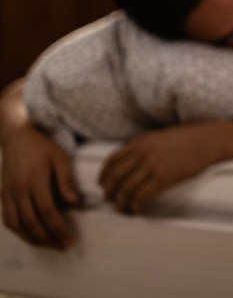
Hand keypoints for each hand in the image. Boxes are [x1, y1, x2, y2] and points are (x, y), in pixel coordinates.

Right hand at [1, 124, 78, 248]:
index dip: (58, 229)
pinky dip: (20, 232)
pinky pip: (8, 220)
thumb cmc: (43, 147)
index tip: (69, 240)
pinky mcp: (3, 196)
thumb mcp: (61, 158)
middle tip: (63, 247)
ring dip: (33, 239)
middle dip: (48, 238)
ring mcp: (8, 194)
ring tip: (50, 245)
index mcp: (35, 180)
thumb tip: (74, 203)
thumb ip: (67, 181)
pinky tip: (33, 236)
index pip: (47, 212)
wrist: (17, 136)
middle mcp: (18, 190)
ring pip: (17, 225)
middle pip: (32, 222)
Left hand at [99, 123, 225, 213]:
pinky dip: (136, 206)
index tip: (103, 184)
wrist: (209, 140)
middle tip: (110, 200)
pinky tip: (137, 210)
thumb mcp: (161, 137)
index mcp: (139, 142)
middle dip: (109, 192)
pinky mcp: (163, 179)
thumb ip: (144, 147)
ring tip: (123, 209)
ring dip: (121, 203)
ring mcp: (152, 166)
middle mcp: (141, 154)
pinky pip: (141, 196)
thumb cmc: (190, 138)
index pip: (112, 161)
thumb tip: (133, 162)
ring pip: (125, 190)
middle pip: (114, 178)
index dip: (104, 176)